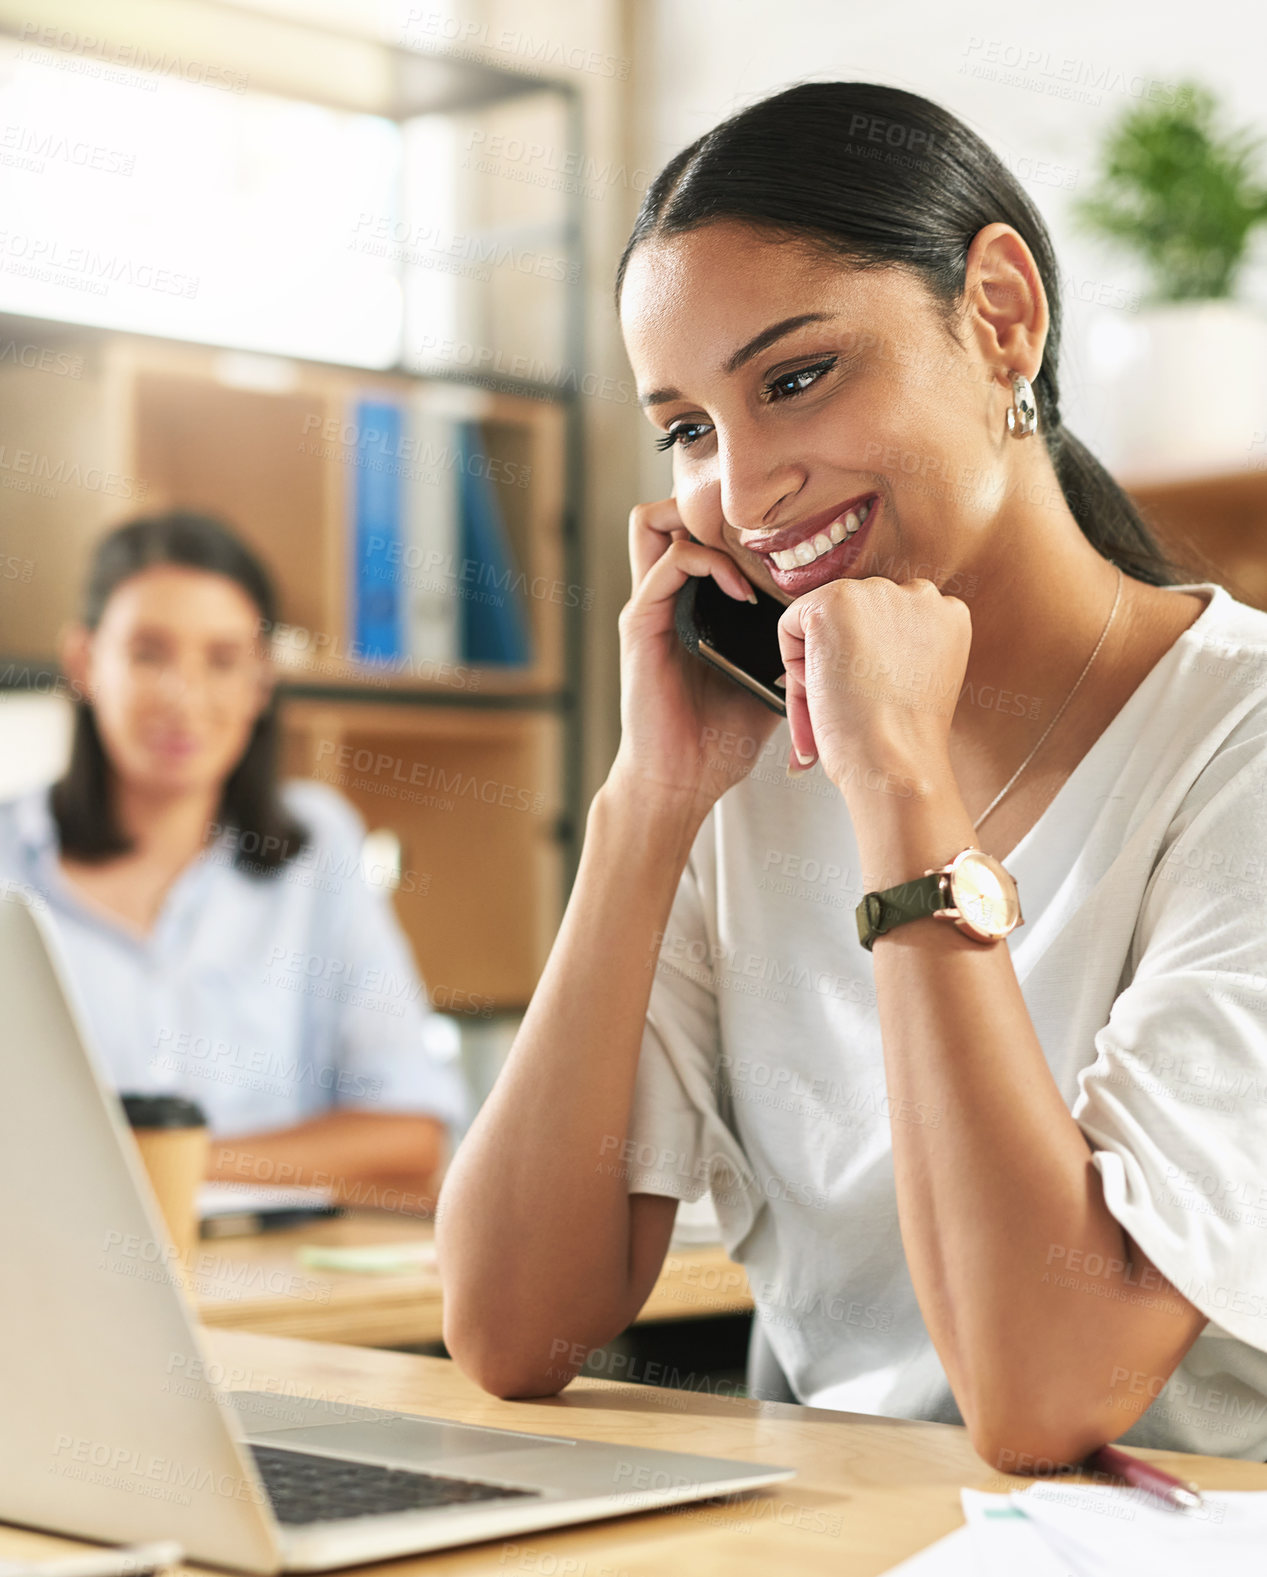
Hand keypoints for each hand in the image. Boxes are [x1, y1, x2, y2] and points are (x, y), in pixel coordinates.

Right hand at [607, 496, 785, 814]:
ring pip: (654, 521)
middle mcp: (663, 599)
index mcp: (688, 608)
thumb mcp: (768, 683)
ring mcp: (648, 607)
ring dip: (700, 523)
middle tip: (755, 533)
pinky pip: (670, 563)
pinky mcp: (641, 623)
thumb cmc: (718, 741)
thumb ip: (787, 648)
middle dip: (706, 505)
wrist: (681, 782)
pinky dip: (708, 563)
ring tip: (743, 554)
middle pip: (665, 513)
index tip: (783, 542)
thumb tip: (840, 628)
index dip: (733, 522)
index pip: (695, 533)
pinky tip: (741, 591)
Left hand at [776, 577, 971, 791]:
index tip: (867, 696)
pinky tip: (823, 686)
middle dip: (839, 662)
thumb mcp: (913, 679)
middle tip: (846, 706)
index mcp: (946, 615)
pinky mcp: (835, 600)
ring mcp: (877, 592)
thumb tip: (852, 645)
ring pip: (822, 622)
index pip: (884, 624)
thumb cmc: (904, 737)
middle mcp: (919, 594)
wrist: (896, 758)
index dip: (867, 664)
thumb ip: (893, 649)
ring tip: (837, 701)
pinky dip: (792, 661)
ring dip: (818, 662)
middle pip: (852, 621)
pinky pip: (790, 624)